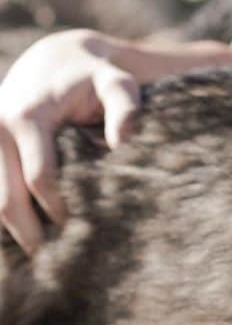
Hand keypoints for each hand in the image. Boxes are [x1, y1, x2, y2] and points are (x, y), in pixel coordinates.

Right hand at [0, 29, 140, 253]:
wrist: (54, 59)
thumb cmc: (94, 76)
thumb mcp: (117, 83)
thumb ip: (126, 111)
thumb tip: (124, 149)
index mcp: (26, 117)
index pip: (40, 179)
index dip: (61, 210)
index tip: (86, 234)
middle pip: (6, 199)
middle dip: (31, 234)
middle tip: (60, 265)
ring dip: (15, 231)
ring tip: (45, 259)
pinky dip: (6, 217)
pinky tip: (29, 239)